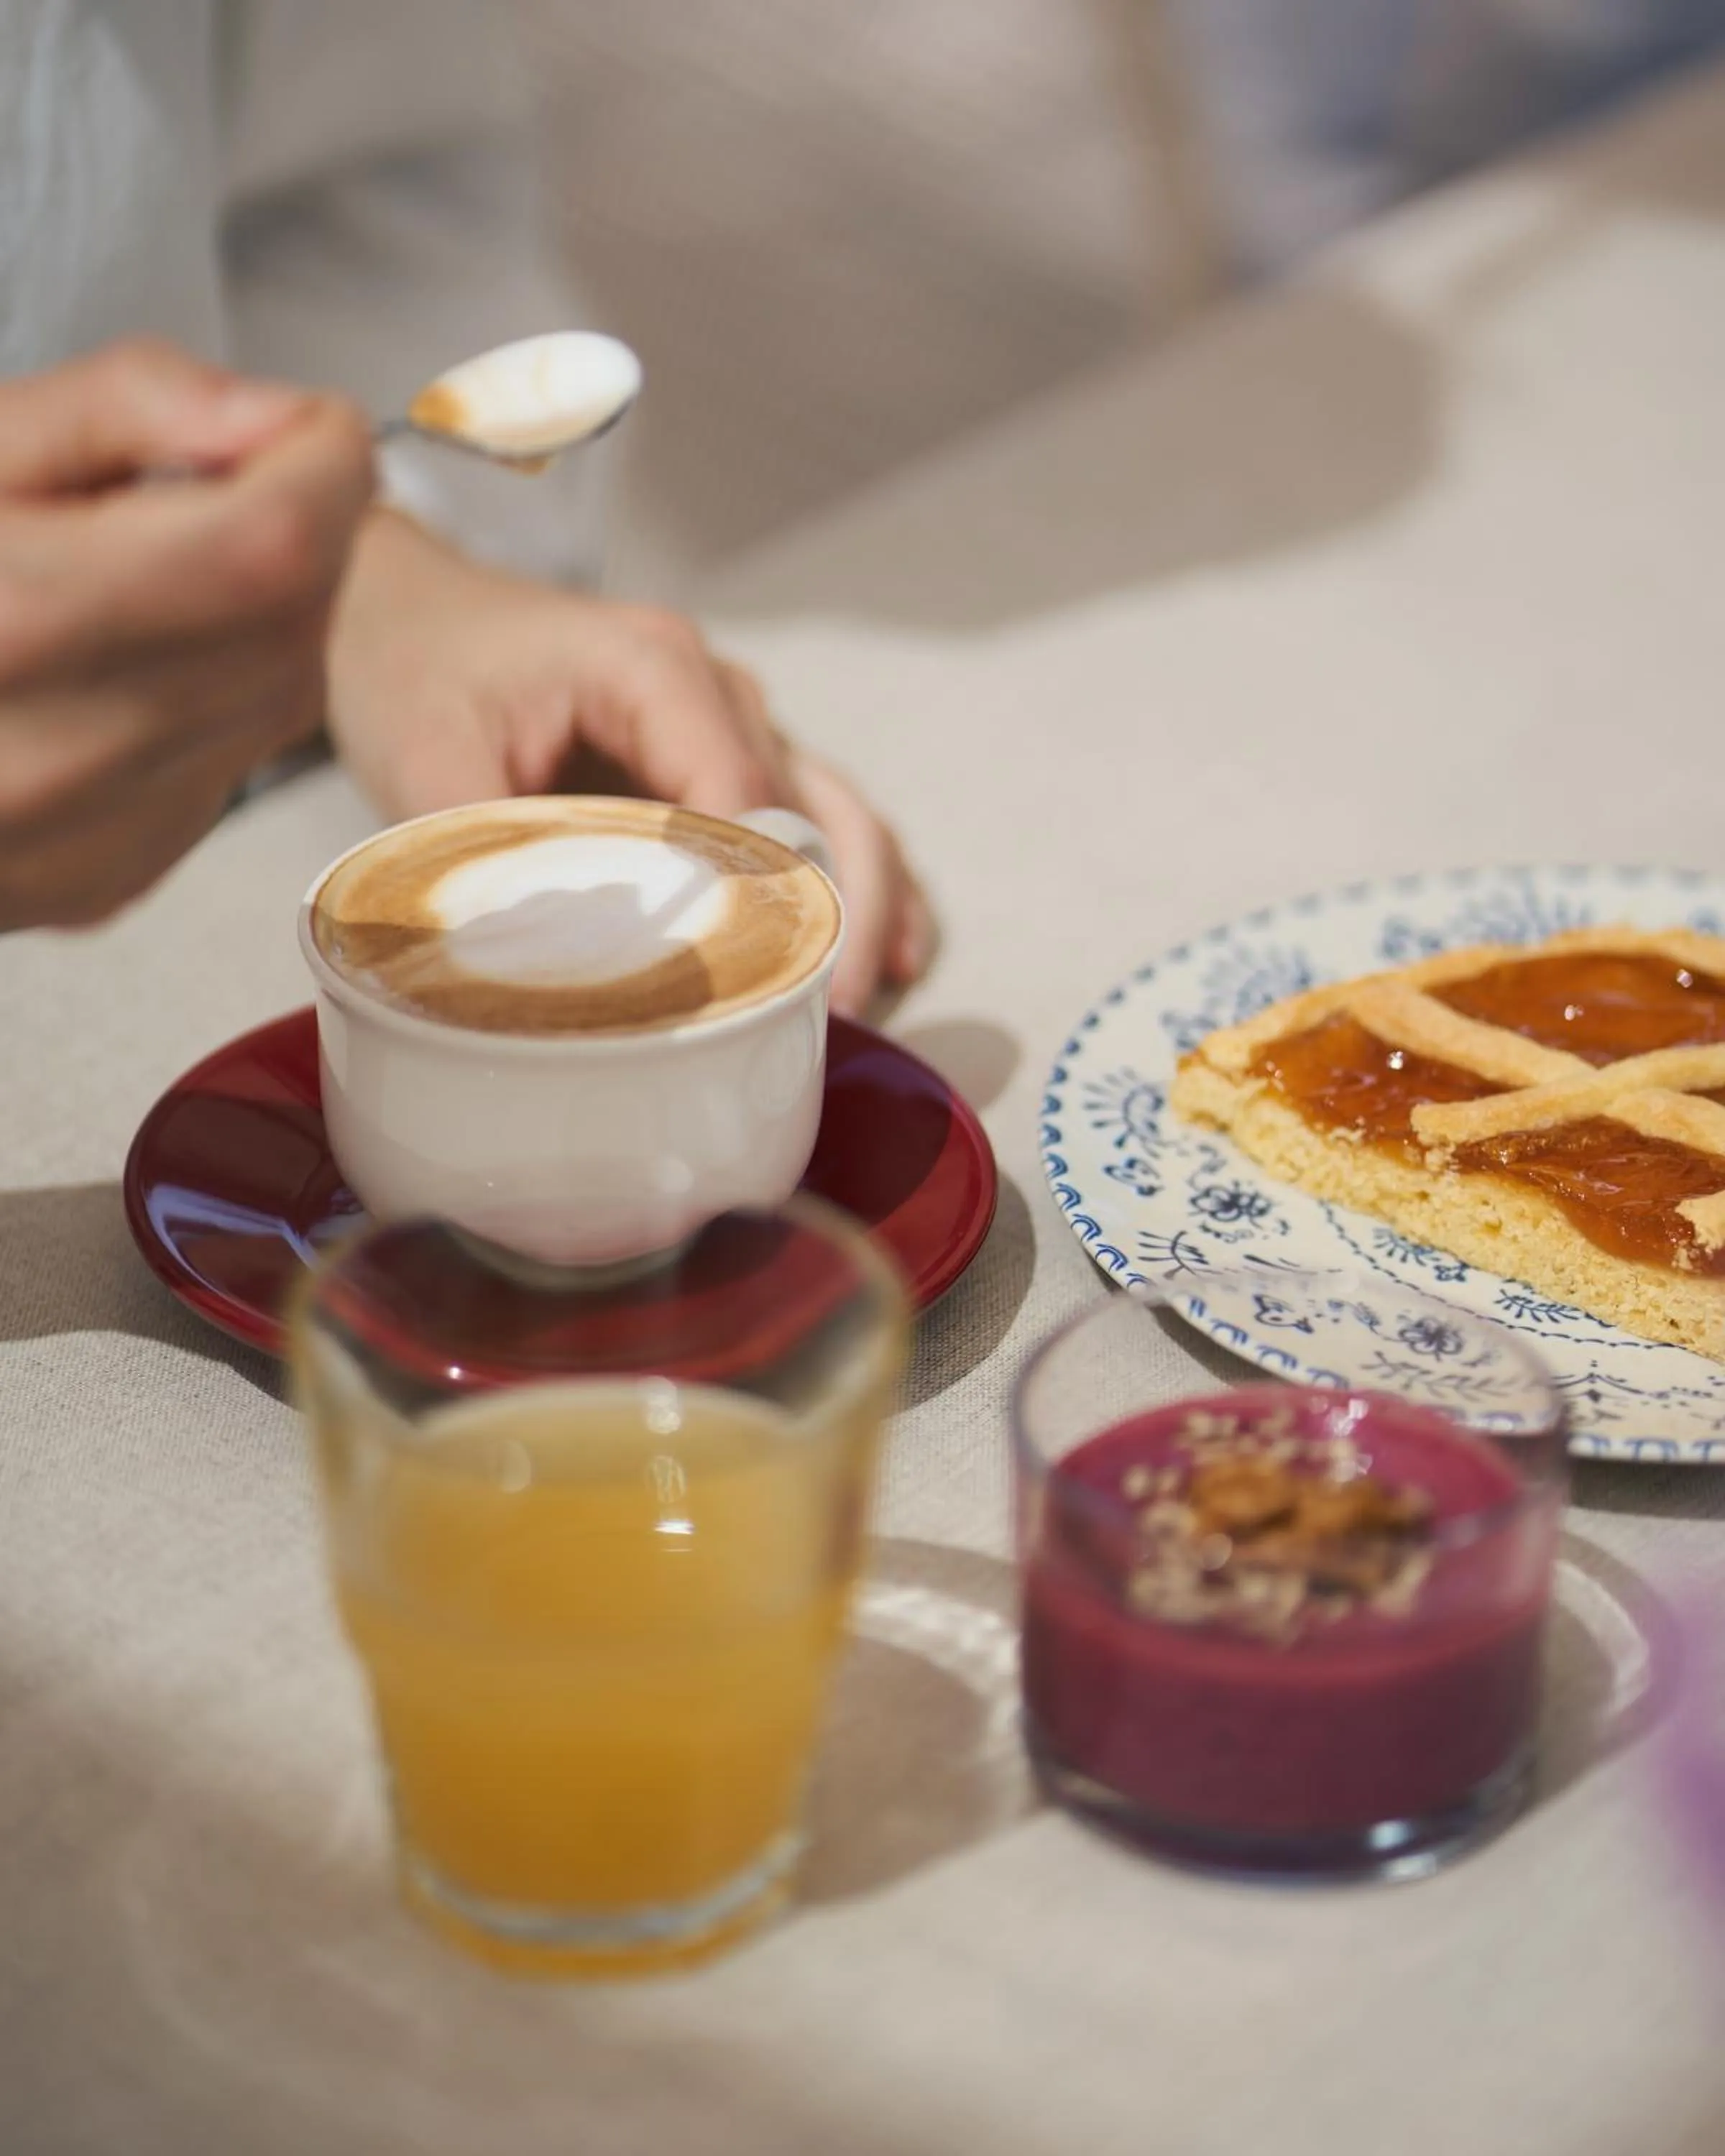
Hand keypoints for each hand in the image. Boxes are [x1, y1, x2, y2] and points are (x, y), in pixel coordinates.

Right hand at [0, 340, 373, 928]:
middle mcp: (52, 761)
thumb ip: (122, 407)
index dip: (324, 469)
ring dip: (259, 623)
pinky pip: (226, 772)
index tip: (308, 429)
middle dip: (293, 538)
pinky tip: (116, 668)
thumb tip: (276, 419)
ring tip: (146, 576)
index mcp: (12, 622)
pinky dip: (209, 704)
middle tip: (210, 487)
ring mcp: (81, 842)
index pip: (274, 546)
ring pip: (278, 707)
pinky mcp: (98, 882)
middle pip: (291, 628)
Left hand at [328, 510, 930, 1013]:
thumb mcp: (426, 758)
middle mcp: (717, 689)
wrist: (407, 609)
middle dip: (836, 909)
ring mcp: (734, 720)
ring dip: (864, 902)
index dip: (759, 890)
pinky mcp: (727, 757)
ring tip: (865, 996)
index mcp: (652, 670)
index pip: (738, 791)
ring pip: (837, 812)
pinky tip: (893, 953)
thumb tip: (535, 960)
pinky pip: (818, 817)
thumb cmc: (416, 667)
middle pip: (815, 805)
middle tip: (829, 1007)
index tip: (763, 980)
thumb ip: (488, 851)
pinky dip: (861, 881)